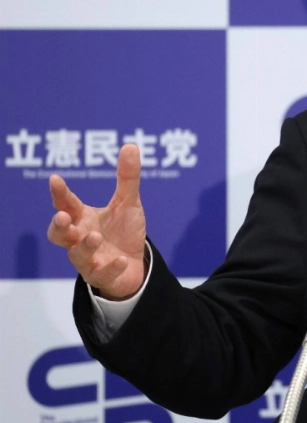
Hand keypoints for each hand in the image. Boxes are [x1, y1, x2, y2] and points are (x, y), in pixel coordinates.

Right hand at [47, 144, 147, 299]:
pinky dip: (110, 268)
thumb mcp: (128, 203)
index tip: (55, 179)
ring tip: (95, 236)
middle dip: (59, 226)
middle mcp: (81, 238)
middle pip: (59, 234)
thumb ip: (127, 177)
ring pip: (77, 255)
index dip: (59, 193)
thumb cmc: (123, 231)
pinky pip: (101, 274)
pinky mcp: (102, 276)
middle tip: (63, 217)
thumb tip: (131, 145)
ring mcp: (89, 259)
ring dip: (84, 245)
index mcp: (83, 218)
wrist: (134, 265)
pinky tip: (120, 260)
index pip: (66, 204)